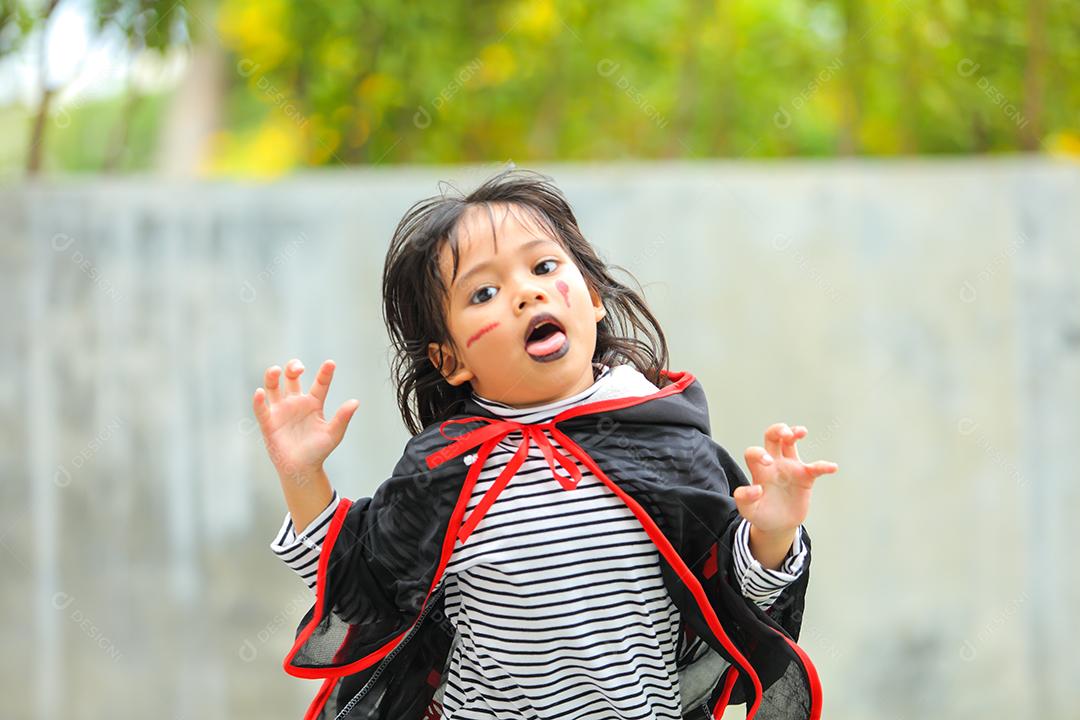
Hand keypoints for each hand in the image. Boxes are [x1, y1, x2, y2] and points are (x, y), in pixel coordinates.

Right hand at [252, 358, 358, 483]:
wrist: (302, 469)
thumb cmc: (318, 451)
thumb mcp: (333, 434)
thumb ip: (342, 418)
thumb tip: (355, 402)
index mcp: (313, 403)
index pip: (320, 384)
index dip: (325, 373)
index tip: (331, 363)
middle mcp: (296, 402)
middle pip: (291, 378)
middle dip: (293, 368)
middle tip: (299, 368)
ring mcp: (281, 411)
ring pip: (273, 387)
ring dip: (272, 377)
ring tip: (275, 370)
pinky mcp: (268, 422)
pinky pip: (261, 408)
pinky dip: (259, 400)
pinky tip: (260, 392)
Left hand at [733, 423, 837, 534]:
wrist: (777, 526)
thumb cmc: (762, 514)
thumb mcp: (749, 511)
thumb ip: (745, 499)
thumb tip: (756, 489)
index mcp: (759, 471)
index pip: (754, 452)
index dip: (759, 453)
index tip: (767, 463)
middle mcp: (773, 465)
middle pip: (772, 438)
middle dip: (778, 430)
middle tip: (785, 433)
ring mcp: (789, 469)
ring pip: (791, 444)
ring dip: (795, 433)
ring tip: (801, 432)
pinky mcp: (804, 478)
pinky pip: (815, 468)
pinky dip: (824, 466)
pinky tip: (832, 467)